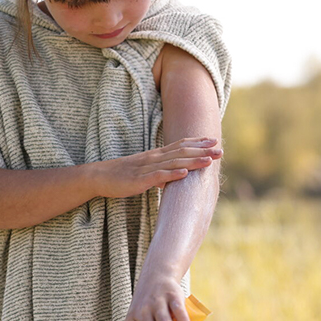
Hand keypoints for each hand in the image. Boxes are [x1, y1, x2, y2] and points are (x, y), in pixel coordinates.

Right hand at [90, 137, 221, 198]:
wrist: (100, 177)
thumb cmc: (123, 175)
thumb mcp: (145, 172)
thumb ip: (161, 173)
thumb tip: (175, 176)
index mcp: (156, 155)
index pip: (180, 145)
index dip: (197, 143)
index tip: (214, 140)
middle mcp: (154, 158)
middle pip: (181, 152)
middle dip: (202, 151)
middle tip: (220, 150)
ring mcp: (147, 168)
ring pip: (174, 163)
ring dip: (192, 162)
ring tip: (209, 161)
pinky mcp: (139, 180)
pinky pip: (158, 177)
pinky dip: (172, 175)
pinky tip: (185, 174)